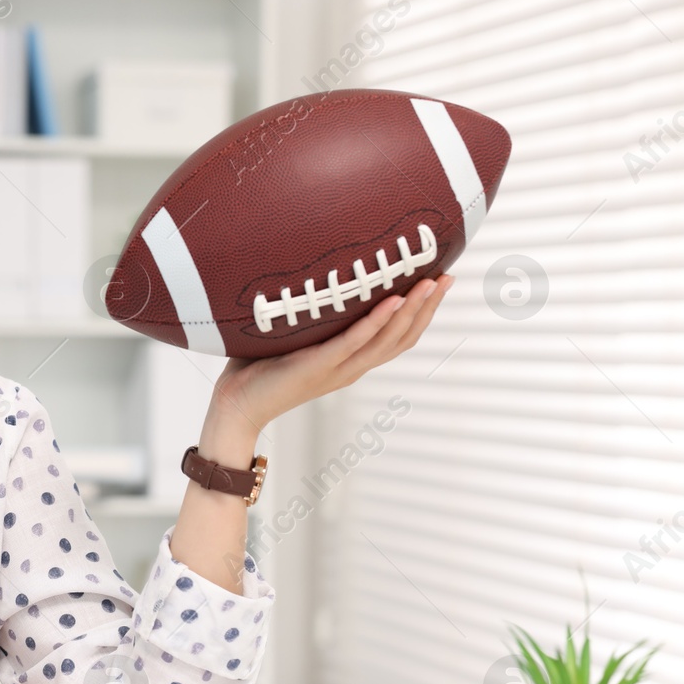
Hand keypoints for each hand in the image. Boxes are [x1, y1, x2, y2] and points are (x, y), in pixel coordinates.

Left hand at [211, 275, 453, 432]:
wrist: (235, 407)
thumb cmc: (256, 370)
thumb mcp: (292, 338)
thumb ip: (309, 316)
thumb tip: (308, 276)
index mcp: (349, 362)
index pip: (397, 338)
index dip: (422, 313)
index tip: (439, 282)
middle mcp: (350, 368)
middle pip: (403, 338)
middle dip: (429, 308)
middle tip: (449, 277)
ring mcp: (337, 369)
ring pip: (386, 340)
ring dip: (412, 311)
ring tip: (431, 283)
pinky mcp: (318, 367)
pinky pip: (353, 342)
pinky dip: (376, 322)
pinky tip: (392, 301)